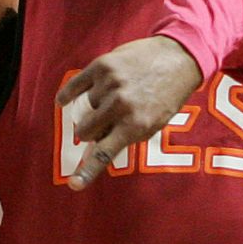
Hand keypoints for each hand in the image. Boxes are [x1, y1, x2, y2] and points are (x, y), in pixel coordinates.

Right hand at [56, 37, 203, 189]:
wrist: (178, 58)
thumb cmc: (167, 95)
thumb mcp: (155, 124)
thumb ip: (128, 135)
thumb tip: (99, 147)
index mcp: (136, 125)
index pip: (104, 154)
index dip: (87, 172)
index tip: (74, 185)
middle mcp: (121, 106)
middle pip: (86, 131)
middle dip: (91, 132)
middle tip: (102, 125)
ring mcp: (110, 84)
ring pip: (85, 108)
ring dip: (94, 107)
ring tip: (112, 98)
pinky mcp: (102, 65)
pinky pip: (75, 85)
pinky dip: (68, 95)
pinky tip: (64, 101)